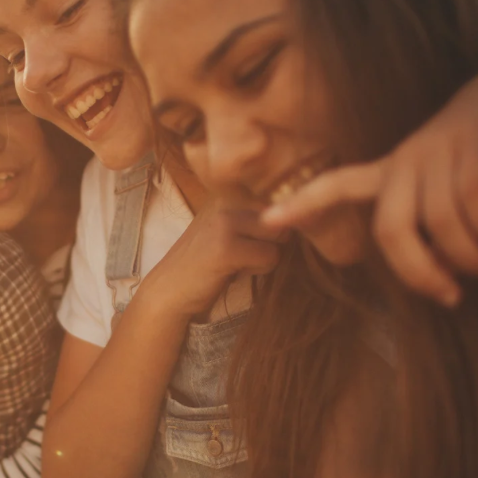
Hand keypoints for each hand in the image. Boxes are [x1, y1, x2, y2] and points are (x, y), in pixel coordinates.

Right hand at [139, 198, 283, 320]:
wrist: (170, 288)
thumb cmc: (206, 260)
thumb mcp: (231, 228)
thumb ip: (259, 214)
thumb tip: (307, 212)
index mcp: (228, 189)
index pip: (279, 194)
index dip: (279, 219)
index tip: (260, 235)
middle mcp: (226, 198)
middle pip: (284, 216)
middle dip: (273, 239)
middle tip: (245, 252)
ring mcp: (225, 221)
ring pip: (280, 236)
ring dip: (267, 256)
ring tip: (238, 262)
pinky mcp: (226, 247)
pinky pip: (270, 257)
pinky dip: (259, 270)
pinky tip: (233, 271)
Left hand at [262, 54, 477, 306]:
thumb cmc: (475, 148)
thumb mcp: (443, 183)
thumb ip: (432, 225)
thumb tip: (444, 273)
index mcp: (389, 170)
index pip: (337, 184)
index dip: (303, 203)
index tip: (266, 221)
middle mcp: (405, 161)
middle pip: (390, 229)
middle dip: (417, 272)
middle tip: (448, 296)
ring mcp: (438, 154)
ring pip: (439, 223)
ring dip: (468, 258)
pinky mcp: (474, 150)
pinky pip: (475, 205)